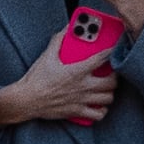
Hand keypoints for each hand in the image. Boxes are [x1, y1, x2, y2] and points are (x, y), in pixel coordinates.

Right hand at [0, 49, 116, 130]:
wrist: (27, 100)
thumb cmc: (36, 79)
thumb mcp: (47, 57)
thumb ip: (58, 41)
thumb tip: (66, 28)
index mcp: (77, 70)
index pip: (101, 58)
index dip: (112, 52)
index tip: (116, 49)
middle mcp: (83, 86)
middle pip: (112, 82)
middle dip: (115, 77)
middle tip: (111, 73)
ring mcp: (82, 100)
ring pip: (108, 98)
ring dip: (109, 93)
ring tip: (106, 88)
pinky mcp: (78, 112)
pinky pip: (99, 114)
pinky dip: (102, 110)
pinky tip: (98, 105)